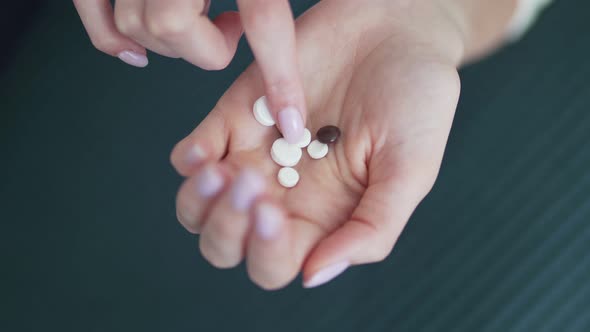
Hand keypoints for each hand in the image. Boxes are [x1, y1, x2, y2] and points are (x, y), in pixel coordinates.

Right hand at [73, 0, 307, 142]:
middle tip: (225, 28)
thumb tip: (327, 39)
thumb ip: (271, 9)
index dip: (279, 76)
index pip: (262, 18)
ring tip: (197, 16)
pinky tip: (134, 50)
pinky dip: (110, 38)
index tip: (291, 124)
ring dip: (169, 39)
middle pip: (177, 29)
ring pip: (139, 27)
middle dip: (203, 45)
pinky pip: (95, 16)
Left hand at [171, 0, 463, 288]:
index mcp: (323, 219)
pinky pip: (191, 154)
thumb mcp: (411, 171)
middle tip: (253, 184)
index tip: (277, 210)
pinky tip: (211, 149)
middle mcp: (283, 195)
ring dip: (198, 201)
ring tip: (221, 171)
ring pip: (198, 209)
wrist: (396, 30)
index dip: (266, 252)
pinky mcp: (235, 118)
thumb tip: (314, 275)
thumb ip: (371, 229)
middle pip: (226, 245)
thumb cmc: (415, 100)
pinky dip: (189, 160)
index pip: (276, 264)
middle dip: (227, 227)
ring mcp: (255, 157)